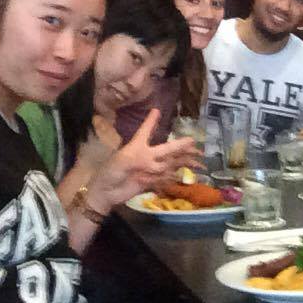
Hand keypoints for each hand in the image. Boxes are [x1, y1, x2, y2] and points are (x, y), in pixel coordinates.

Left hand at [87, 109, 203, 209]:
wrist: (106, 193)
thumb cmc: (111, 172)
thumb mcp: (125, 159)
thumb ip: (145, 158)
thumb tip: (161, 162)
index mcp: (138, 147)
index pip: (146, 131)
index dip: (151, 121)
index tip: (156, 110)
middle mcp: (146, 156)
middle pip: (166, 150)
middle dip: (180, 146)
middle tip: (194, 142)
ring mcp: (149, 170)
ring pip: (170, 164)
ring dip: (183, 162)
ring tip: (197, 163)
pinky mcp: (150, 183)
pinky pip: (165, 179)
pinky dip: (174, 178)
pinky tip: (184, 176)